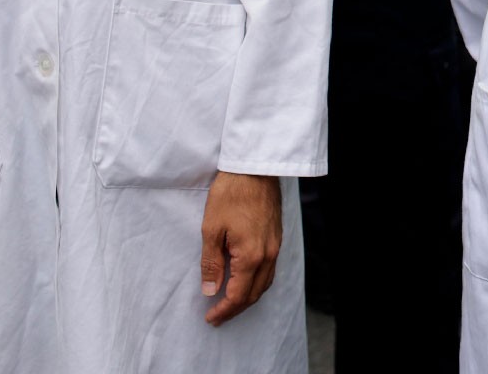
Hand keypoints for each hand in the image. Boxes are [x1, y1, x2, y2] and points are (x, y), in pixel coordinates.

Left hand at [200, 170, 282, 324]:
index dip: (223, 310)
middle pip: (254, 294)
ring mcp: (275, 246)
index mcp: (250, 256)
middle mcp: (268, 255)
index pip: (238, 295)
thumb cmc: (230, 195)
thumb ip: (211, 263)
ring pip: (265, 283)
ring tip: (230, 302)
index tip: (210, 318)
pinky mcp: (277, 237)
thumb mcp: (211, 229)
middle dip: (236, 309)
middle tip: (218, 316)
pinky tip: (246, 280)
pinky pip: (270, 270)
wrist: (255, 169)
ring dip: (248, 297)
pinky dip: (257, 282)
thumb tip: (210, 290)